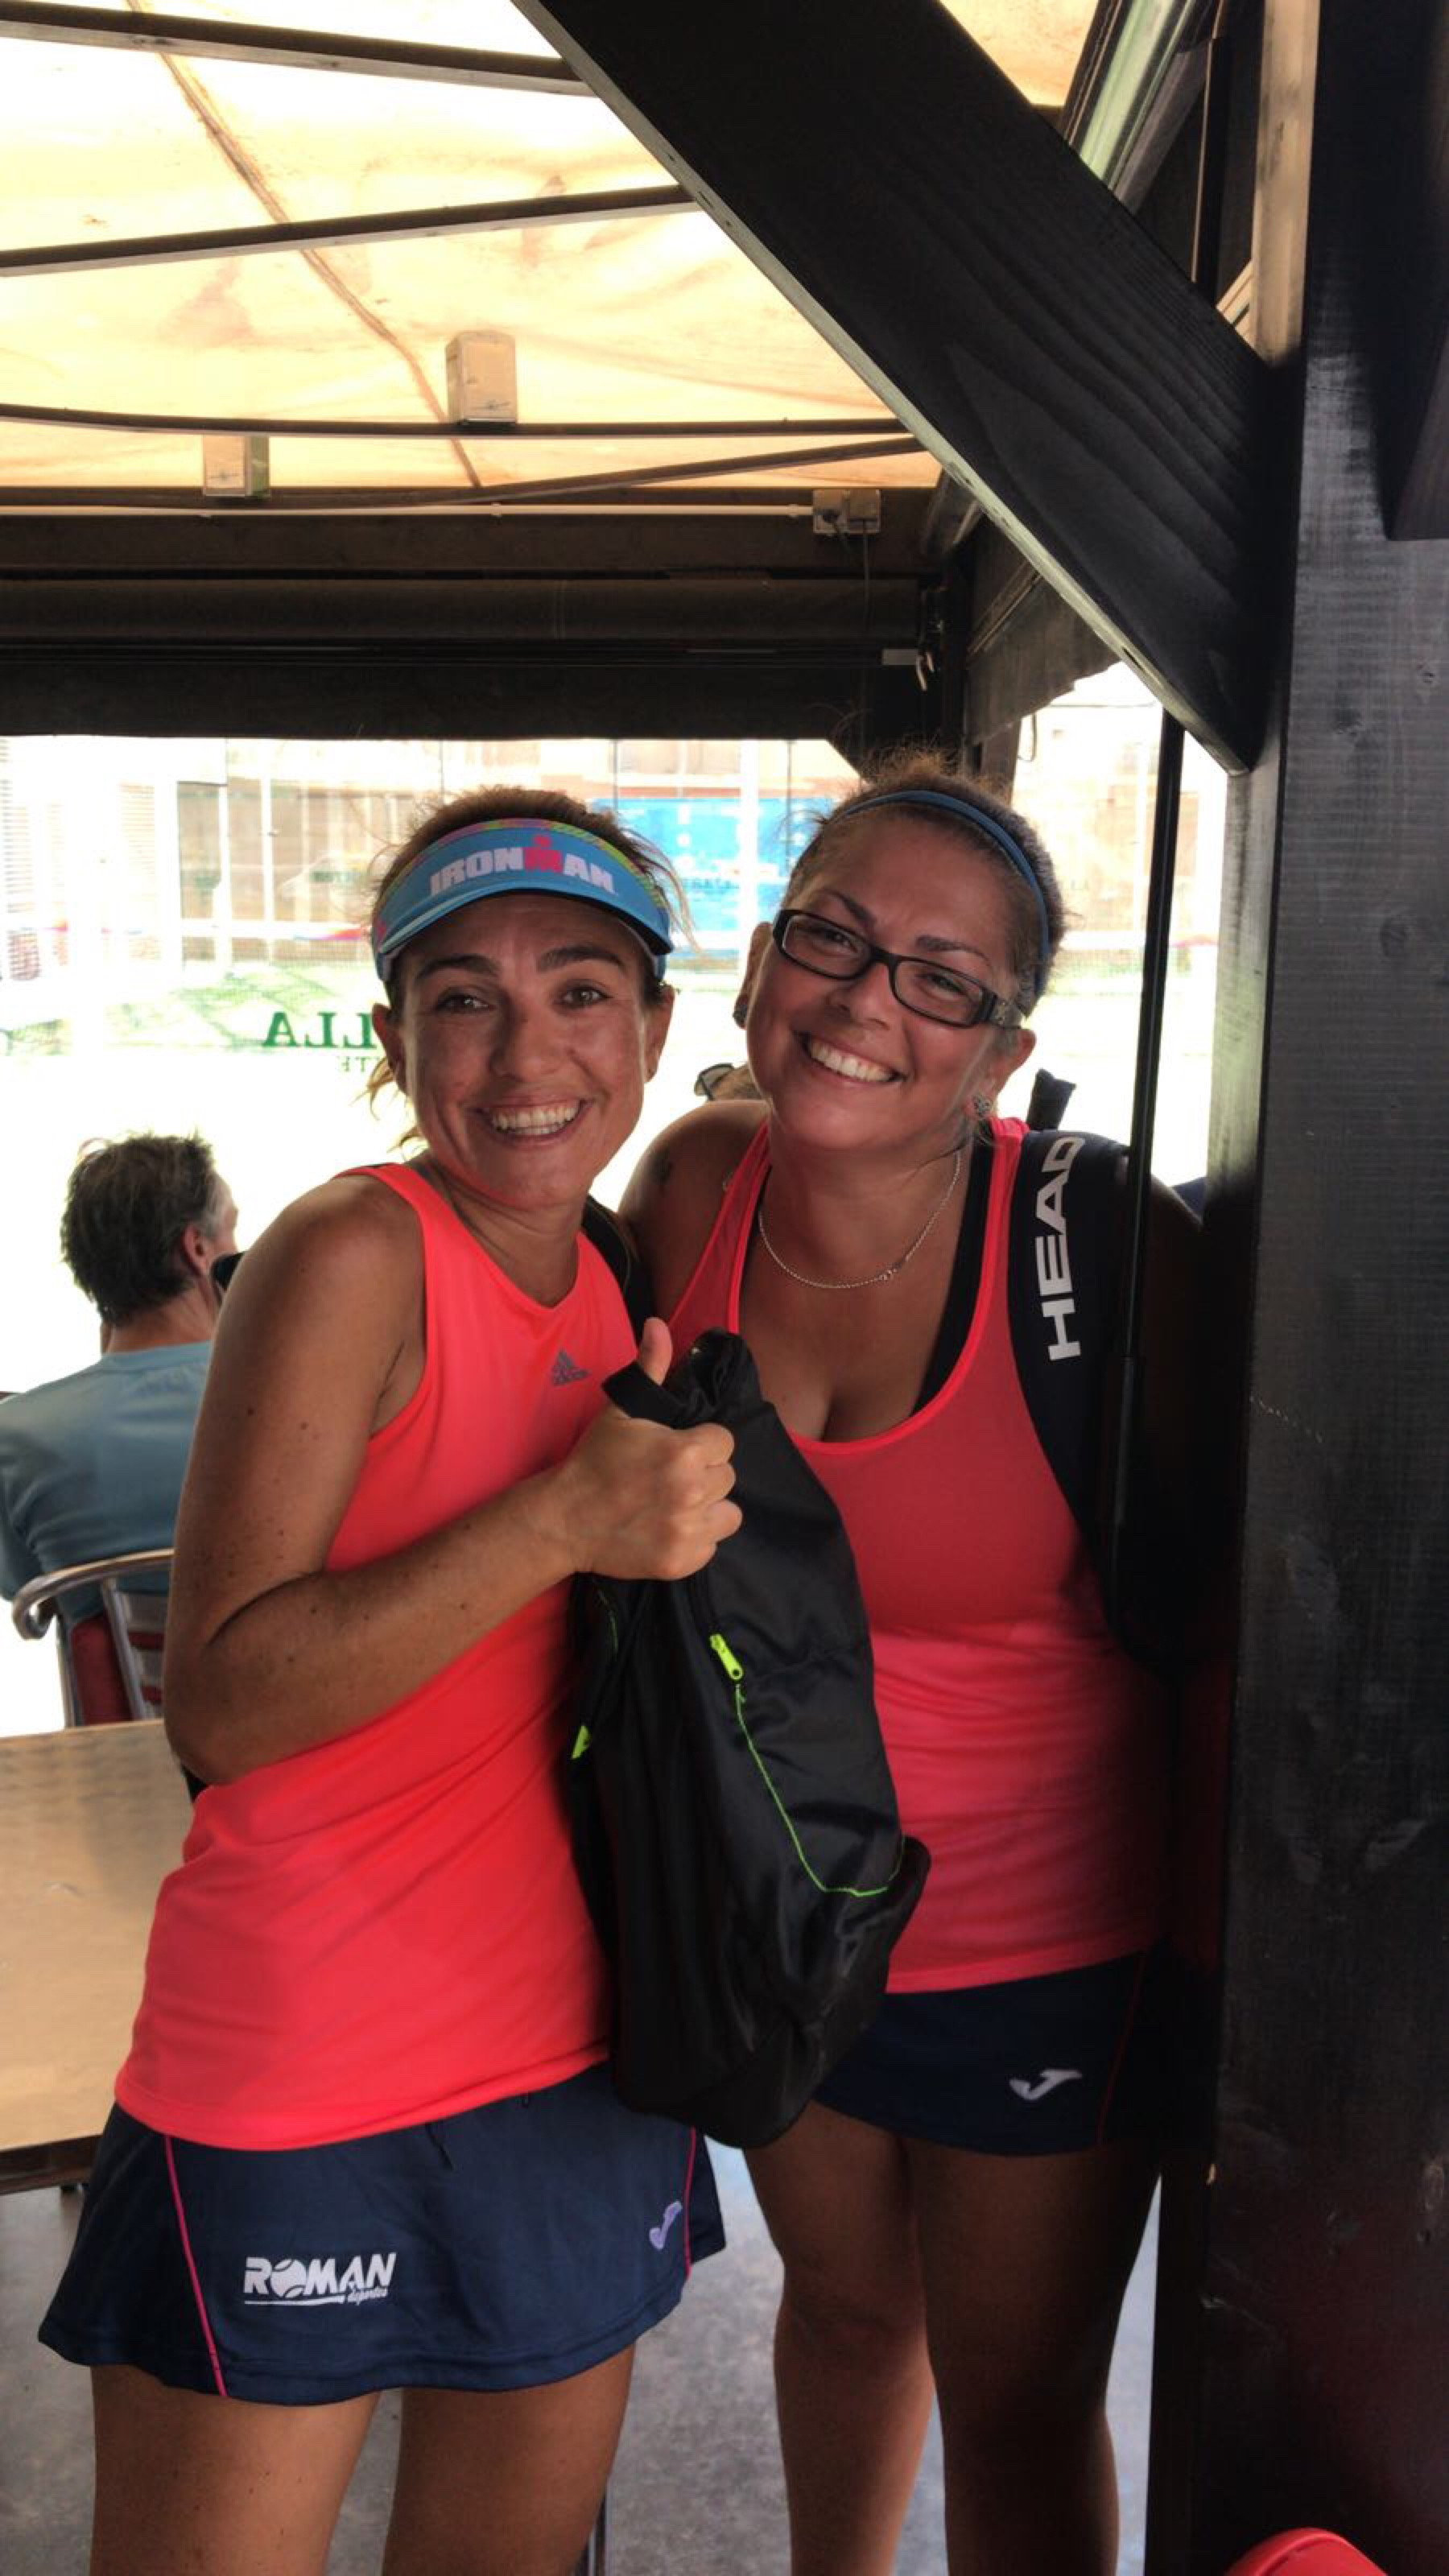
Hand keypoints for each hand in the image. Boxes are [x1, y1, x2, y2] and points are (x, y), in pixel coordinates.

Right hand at [554, 1319, 740, 1580]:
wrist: (565, 1519)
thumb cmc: (595, 1461)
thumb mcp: (622, 1411)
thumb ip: (649, 1367)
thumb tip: (658, 1324)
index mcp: (685, 1451)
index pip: (724, 1442)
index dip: (701, 1444)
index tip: (676, 1450)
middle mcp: (693, 1491)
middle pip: (727, 1477)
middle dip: (704, 1475)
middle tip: (668, 1478)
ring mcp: (689, 1530)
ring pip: (728, 1513)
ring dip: (708, 1508)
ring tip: (674, 1504)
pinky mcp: (683, 1561)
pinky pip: (713, 1545)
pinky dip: (696, 1539)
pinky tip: (667, 1528)